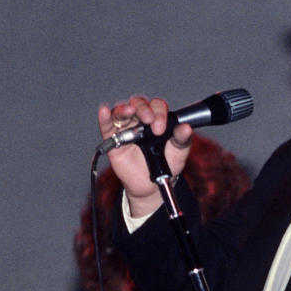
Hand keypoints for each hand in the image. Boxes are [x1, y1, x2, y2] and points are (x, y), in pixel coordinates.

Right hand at [97, 95, 193, 217]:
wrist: (153, 185)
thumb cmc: (167, 164)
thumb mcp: (179, 152)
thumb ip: (182, 139)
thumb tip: (186, 128)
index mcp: (157, 118)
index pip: (157, 106)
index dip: (159, 112)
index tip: (161, 128)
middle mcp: (140, 120)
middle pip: (139, 104)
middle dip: (144, 109)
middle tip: (149, 120)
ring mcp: (126, 128)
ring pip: (121, 111)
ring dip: (124, 109)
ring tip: (129, 111)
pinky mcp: (113, 140)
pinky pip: (106, 126)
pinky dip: (104, 117)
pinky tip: (104, 111)